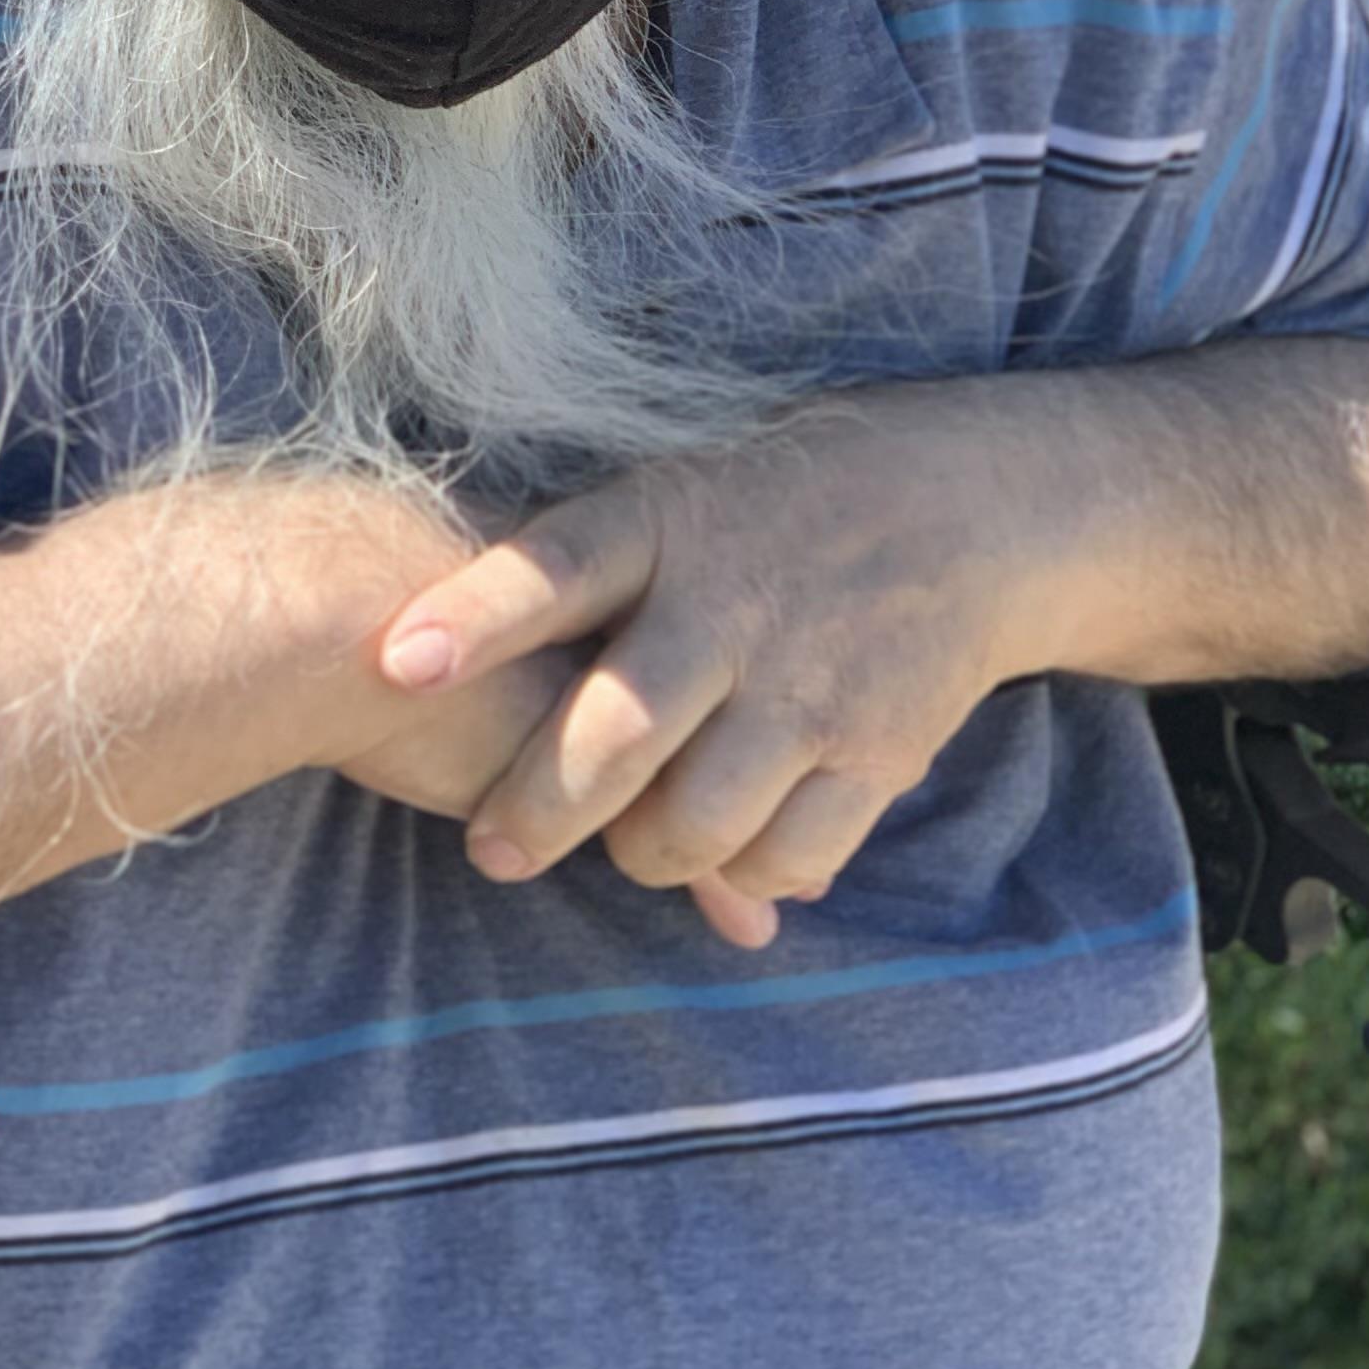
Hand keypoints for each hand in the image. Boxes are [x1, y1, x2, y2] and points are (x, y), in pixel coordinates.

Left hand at [370, 387, 1063, 944]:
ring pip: (693, 823)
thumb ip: (580, 569)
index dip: (473, 617)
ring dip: (642, 854)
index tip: (398, 663)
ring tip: (628, 842)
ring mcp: (810, 683)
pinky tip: (730, 848)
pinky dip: (744, 875)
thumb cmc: (772, 508)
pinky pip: (787, 859)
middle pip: (616, 732)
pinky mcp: (879, 750)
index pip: (554, 567)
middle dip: (538, 808)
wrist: (971, 505)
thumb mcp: (673, 492)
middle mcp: (733, 603)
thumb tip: (431, 651)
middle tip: (494, 849)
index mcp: (664, 522)